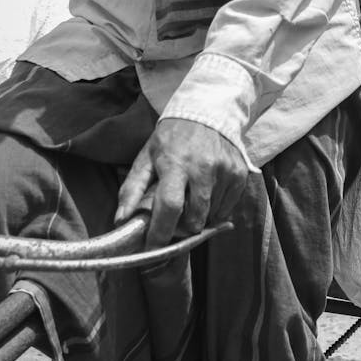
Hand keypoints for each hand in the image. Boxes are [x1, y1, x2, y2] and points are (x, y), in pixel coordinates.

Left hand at [115, 118, 248, 248]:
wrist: (207, 111)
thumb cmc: (172, 137)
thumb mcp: (146, 156)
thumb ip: (132, 188)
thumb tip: (120, 220)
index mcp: (176, 163)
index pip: (170, 207)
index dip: (161, 233)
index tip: (153, 248)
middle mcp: (204, 168)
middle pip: (195, 219)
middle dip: (182, 228)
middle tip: (174, 220)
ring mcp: (225, 171)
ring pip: (211, 216)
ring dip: (199, 217)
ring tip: (190, 199)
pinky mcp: (240, 174)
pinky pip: (227, 208)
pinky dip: (215, 208)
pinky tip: (206, 193)